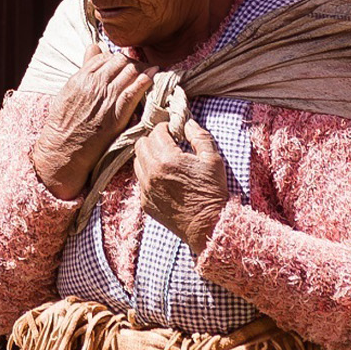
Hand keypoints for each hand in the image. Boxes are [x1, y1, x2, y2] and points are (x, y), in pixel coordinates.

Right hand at [31, 50, 150, 200]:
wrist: (64, 149)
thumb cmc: (64, 122)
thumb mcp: (69, 90)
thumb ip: (84, 68)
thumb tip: (94, 46)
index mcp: (81, 77)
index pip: (105, 57)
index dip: (116, 59)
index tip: (122, 65)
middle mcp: (94, 84)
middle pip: (120, 61)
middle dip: (130, 62)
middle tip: (137, 69)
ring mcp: (106, 98)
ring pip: (129, 72)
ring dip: (141, 69)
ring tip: (148, 72)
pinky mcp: (117, 113)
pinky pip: (134, 90)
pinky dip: (146, 79)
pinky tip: (155, 73)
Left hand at [135, 117, 232, 251]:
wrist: (208, 226)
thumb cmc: (212, 192)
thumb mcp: (213, 160)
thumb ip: (199, 137)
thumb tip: (188, 123)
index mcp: (168, 159)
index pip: (156, 132)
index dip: (165, 128)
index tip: (174, 131)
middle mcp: (152, 173)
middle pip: (141, 144)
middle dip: (153, 140)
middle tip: (168, 143)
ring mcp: (146, 189)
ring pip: (137, 162)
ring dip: (148, 156)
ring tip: (164, 160)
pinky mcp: (146, 202)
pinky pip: (140, 181)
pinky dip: (149, 174)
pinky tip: (164, 178)